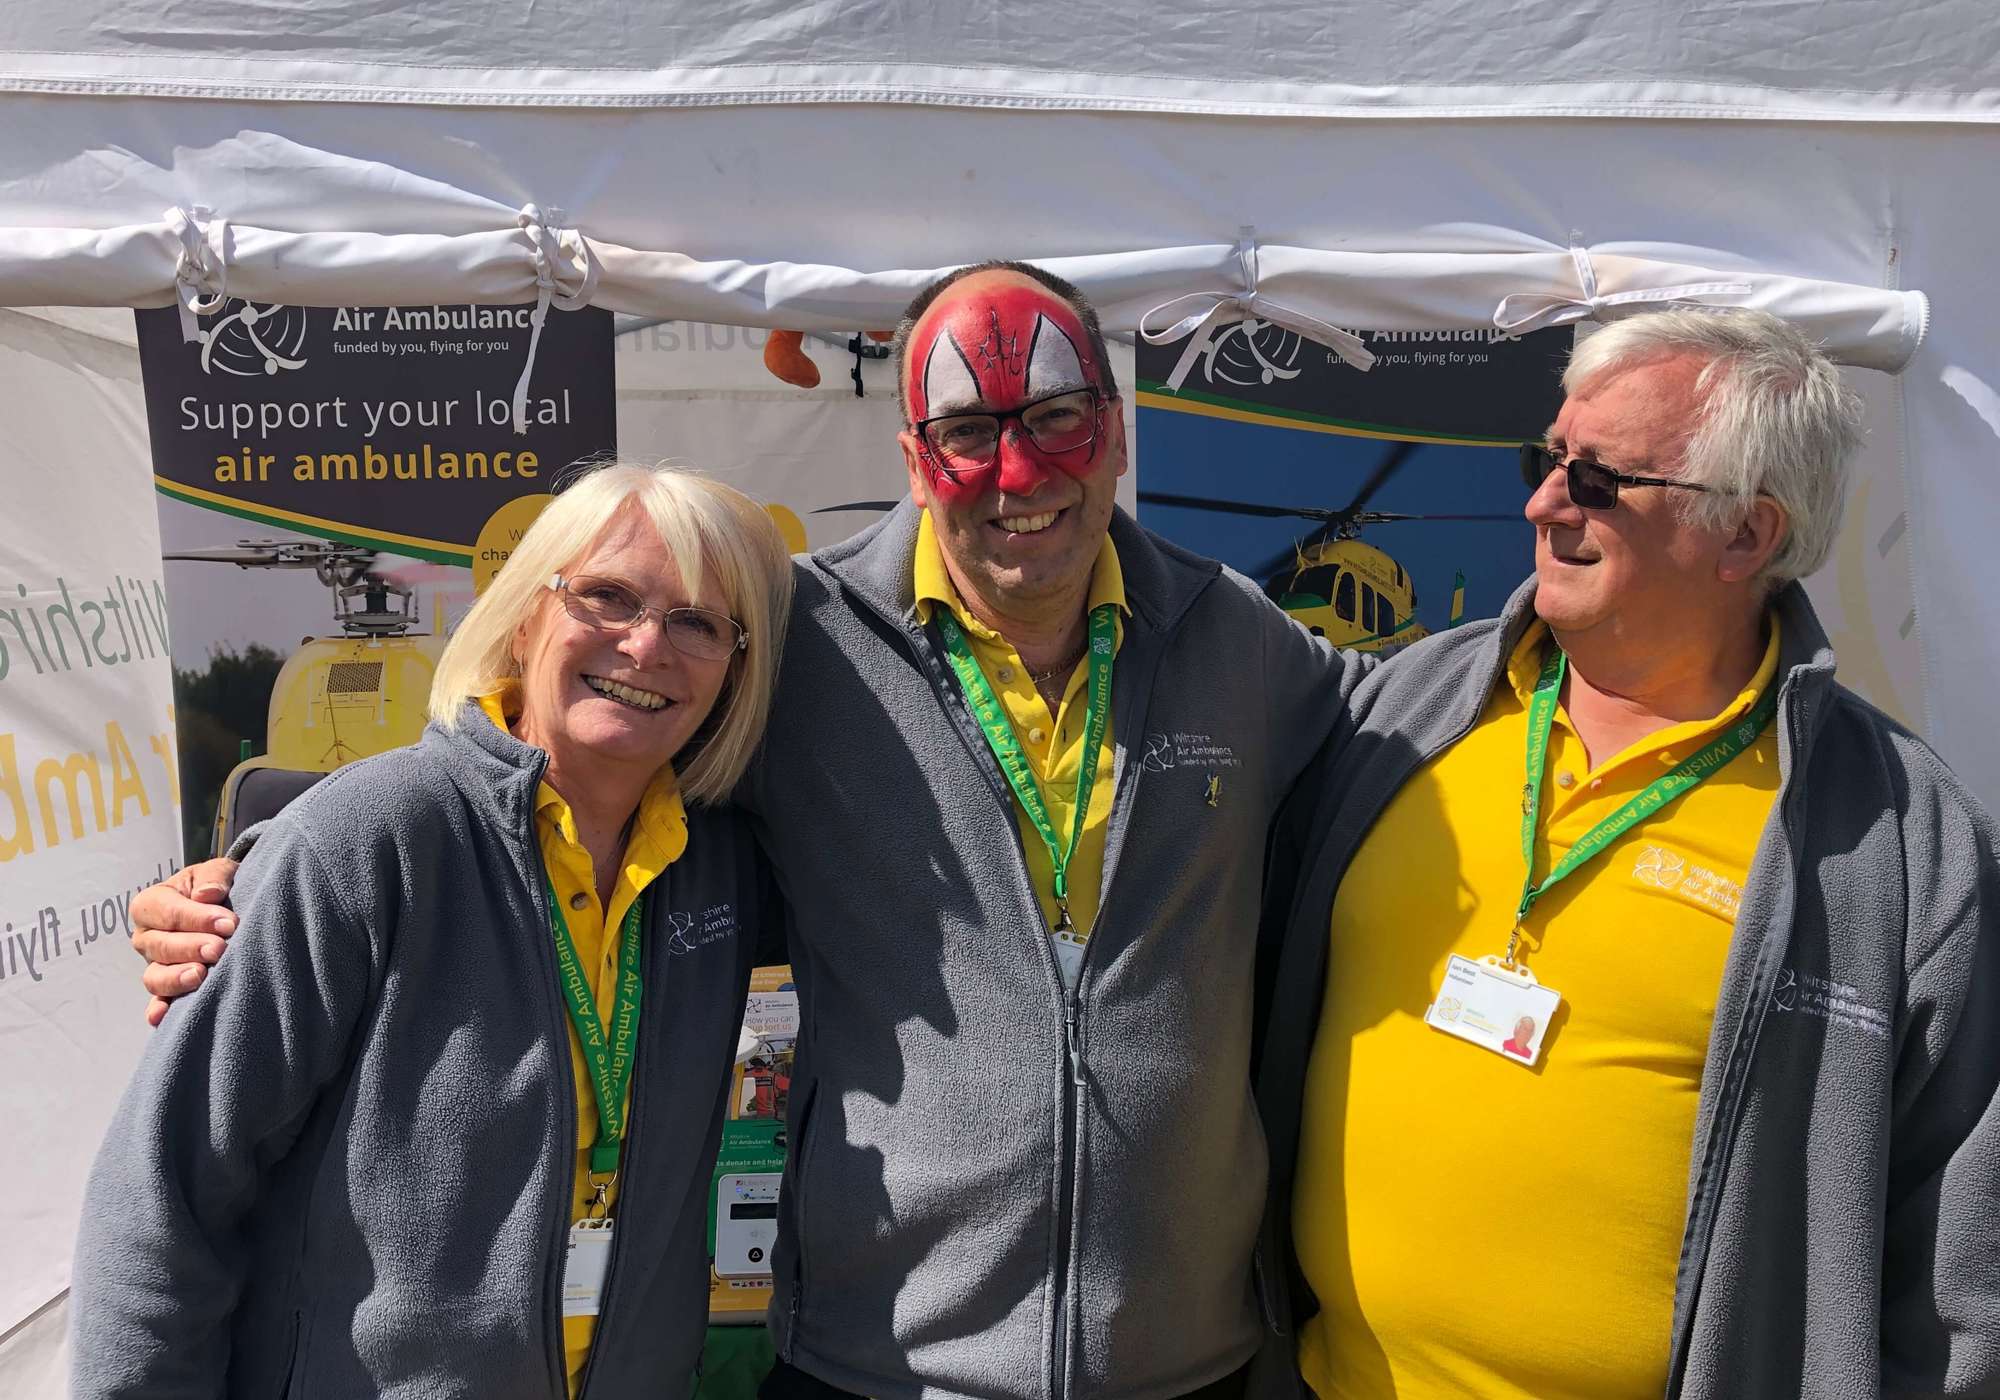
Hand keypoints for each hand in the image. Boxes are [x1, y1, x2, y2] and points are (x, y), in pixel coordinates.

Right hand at [132, 857, 240, 1026]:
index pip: (166, 911)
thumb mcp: (217, 872)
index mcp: (152, 903)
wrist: (224, 906)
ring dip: (176, 979)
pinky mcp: (166, 988)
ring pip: (155, 977)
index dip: (196, 918)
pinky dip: (159, 1010)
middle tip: (219, 949)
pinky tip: (163, 1017)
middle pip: (160, 947)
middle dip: (190, 948)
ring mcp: (154, 964)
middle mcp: (147, 936)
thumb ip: (213, 877)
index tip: (228, 924)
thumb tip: (208, 895)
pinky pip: (158, 1001)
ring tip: (201, 976)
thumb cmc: (216, 887)